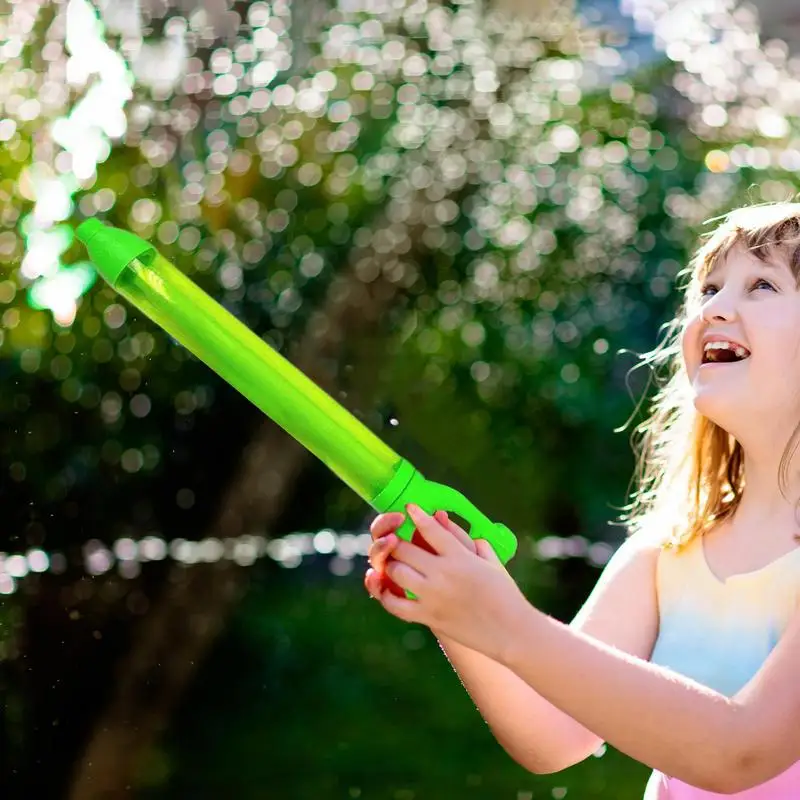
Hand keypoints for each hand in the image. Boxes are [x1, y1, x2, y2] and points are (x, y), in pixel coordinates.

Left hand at [368, 504, 529, 663]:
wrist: (511, 631)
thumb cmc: (504, 592)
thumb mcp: (490, 560)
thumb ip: (465, 538)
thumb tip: (444, 519)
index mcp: (460, 557)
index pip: (430, 529)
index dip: (417, 515)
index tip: (410, 507)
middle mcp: (443, 574)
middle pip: (404, 549)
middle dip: (397, 541)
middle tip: (396, 539)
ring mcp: (432, 596)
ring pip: (396, 572)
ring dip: (391, 564)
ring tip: (393, 562)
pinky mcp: (428, 617)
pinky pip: (395, 605)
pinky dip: (386, 594)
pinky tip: (386, 586)